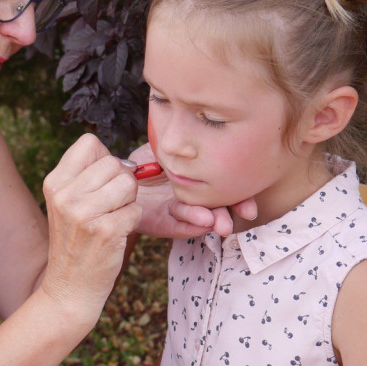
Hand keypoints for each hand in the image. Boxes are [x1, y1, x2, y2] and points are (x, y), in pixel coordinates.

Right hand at [41, 134, 142, 312]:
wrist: (69, 288)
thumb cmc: (76, 242)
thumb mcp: (66, 204)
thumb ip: (86, 177)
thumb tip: (124, 161)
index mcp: (55, 182)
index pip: (89, 143)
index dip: (104, 158)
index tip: (101, 181)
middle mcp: (65, 195)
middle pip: (114, 163)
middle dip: (121, 182)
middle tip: (109, 206)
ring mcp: (84, 213)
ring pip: (129, 184)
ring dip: (129, 201)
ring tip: (112, 219)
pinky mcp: (106, 231)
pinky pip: (136, 209)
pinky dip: (132, 221)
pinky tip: (116, 234)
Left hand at [128, 143, 257, 237]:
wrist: (115, 177)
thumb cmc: (142, 161)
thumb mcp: (165, 148)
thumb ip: (184, 148)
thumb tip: (208, 140)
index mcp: (196, 181)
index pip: (221, 189)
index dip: (239, 197)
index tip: (251, 206)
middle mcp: (189, 198)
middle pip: (215, 207)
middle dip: (229, 212)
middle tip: (245, 214)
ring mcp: (175, 212)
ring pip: (197, 218)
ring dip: (209, 219)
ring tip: (216, 221)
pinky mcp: (159, 223)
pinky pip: (176, 225)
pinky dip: (188, 225)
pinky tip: (200, 224)